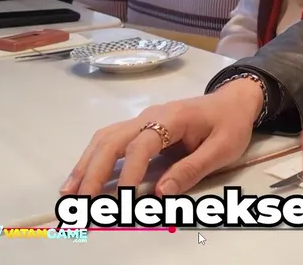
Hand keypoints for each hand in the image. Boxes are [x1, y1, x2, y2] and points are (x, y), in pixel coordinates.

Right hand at [61, 78, 261, 196]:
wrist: (233, 101)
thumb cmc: (229, 124)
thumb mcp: (222, 149)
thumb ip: (192, 169)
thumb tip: (161, 193)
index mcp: (172, 118)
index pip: (142, 145)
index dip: (130, 173)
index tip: (123, 200)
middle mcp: (150, 115)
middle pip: (112, 140)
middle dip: (94, 171)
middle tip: (81, 200)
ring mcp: (142, 119)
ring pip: (105, 138)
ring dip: (85, 164)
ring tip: (70, 192)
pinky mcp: (140, 127)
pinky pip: (110, 140)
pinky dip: (92, 158)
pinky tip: (81, 177)